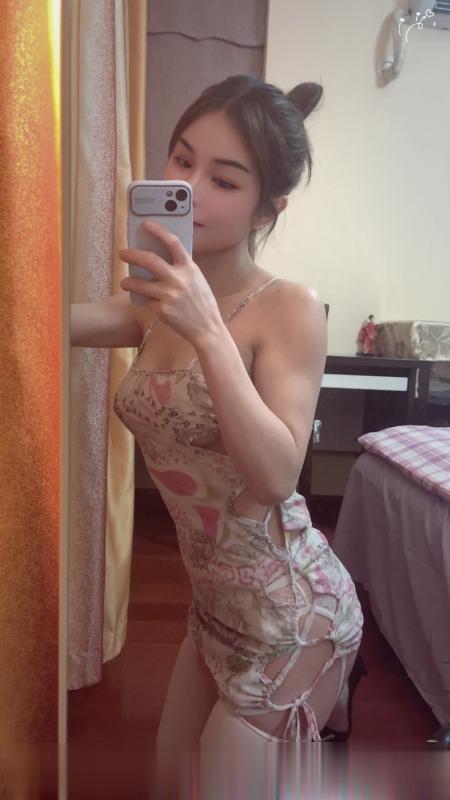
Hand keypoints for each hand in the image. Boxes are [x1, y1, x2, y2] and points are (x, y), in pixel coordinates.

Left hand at [119, 220, 222, 344]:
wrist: (207, 328)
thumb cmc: (202, 304)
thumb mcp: (197, 281)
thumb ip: (182, 269)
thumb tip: (160, 259)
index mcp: (189, 268)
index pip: (173, 242)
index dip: (158, 230)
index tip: (146, 225)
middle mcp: (179, 279)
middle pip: (149, 260)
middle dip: (132, 255)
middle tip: (123, 253)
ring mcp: (169, 295)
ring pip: (140, 283)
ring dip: (128, 281)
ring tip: (124, 282)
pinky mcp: (162, 310)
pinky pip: (147, 301)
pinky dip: (145, 301)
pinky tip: (146, 302)